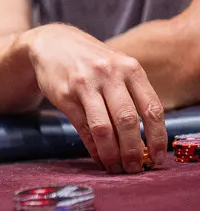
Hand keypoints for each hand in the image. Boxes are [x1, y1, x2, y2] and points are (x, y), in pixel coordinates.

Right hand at [20, 24, 166, 172]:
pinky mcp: (64, 95)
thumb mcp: (117, 68)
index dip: (158, 138)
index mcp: (130, 69)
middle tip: (135, 168)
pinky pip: (83, 127)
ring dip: (112, 153)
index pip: (152, 109)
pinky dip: (92, 147)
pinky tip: (98, 157)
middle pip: (127, 121)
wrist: (51, 43)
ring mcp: (84, 84)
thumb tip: (146, 140)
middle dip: (133, 150)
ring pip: (103, 127)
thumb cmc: (91, 61)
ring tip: (116, 167)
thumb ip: (132, 96)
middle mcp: (109, 74)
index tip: (158, 158)